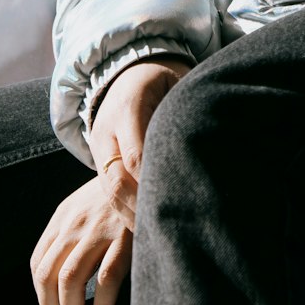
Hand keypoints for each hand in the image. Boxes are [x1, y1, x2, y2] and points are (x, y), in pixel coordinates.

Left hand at [30, 176, 132, 304]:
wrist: (143, 168)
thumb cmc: (115, 196)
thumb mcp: (84, 206)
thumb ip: (69, 233)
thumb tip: (59, 278)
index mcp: (62, 218)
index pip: (38, 264)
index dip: (41, 296)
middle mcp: (74, 224)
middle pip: (47, 276)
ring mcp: (98, 230)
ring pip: (70, 280)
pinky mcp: (124, 237)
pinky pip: (105, 279)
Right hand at [89, 58, 190, 229]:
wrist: (131, 70)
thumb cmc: (165, 78)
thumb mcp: (177, 84)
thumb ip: (184, 114)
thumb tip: (207, 143)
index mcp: (129, 105)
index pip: (137, 155)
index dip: (154, 182)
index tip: (179, 201)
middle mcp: (106, 128)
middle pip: (117, 179)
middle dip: (141, 207)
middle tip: (167, 227)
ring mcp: (98, 144)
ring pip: (108, 190)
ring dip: (131, 214)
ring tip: (156, 235)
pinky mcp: (97, 157)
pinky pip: (106, 191)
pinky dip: (124, 210)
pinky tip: (144, 226)